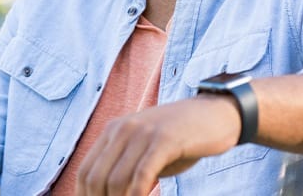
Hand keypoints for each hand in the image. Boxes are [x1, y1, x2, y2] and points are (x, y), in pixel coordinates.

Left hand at [75, 94, 240, 195]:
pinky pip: (141, 177)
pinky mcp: (164, 139)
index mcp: (115, 129)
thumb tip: (108, 194)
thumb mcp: (147, 148)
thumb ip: (126, 166)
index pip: (86, 171)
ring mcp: (144, 132)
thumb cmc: (182, 138)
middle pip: (96, 179)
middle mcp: (124, 128)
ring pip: (116, 181)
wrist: (216, 114)